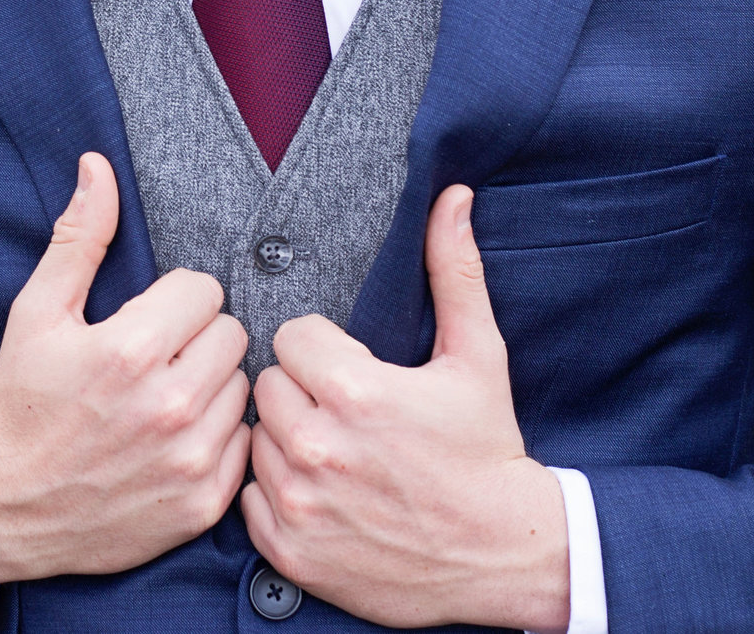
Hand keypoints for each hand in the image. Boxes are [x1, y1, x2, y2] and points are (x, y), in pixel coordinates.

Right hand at [0, 152, 250, 588]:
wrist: (6, 509)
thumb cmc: (21, 403)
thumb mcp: (36, 314)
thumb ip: (79, 238)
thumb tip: (98, 166)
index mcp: (129, 349)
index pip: (204, 289)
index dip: (175, 300)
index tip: (146, 322)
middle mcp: (168, 404)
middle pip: (233, 334)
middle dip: (197, 338)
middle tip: (158, 358)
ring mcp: (190, 458)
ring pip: (243, 387)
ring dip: (212, 387)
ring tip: (166, 398)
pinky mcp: (203, 502)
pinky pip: (246, 443)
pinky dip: (220, 438)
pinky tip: (177, 439)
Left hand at [242, 184, 569, 631]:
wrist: (505, 557)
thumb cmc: (488, 451)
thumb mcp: (477, 357)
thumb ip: (454, 271)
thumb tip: (451, 196)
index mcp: (356, 390)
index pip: (291, 337)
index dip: (322, 349)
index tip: (351, 369)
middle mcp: (319, 447)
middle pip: (266, 386)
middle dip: (300, 392)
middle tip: (343, 412)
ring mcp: (301, 504)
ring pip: (255, 439)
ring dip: (286, 442)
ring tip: (334, 451)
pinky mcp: (292, 551)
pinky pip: (248, 499)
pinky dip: (276, 496)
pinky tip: (320, 492)